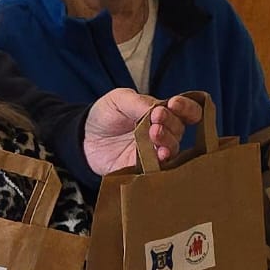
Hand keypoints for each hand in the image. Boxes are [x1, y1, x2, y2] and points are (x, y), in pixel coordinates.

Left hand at [82, 90, 202, 175]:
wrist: (82, 138)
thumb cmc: (104, 115)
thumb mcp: (119, 100)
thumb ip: (139, 102)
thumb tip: (160, 108)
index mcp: (161, 114)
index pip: (187, 112)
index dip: (186, 108)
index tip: (174, 103)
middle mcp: (163, 134)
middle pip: (180, 129)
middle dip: (171, 122)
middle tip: (156, 118)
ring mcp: (154, 152)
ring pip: (173, 148)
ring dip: (168, 140)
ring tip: (154, 134)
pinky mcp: (144, 169)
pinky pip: (159, 168)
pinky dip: (161, 161)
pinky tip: (158, 155)